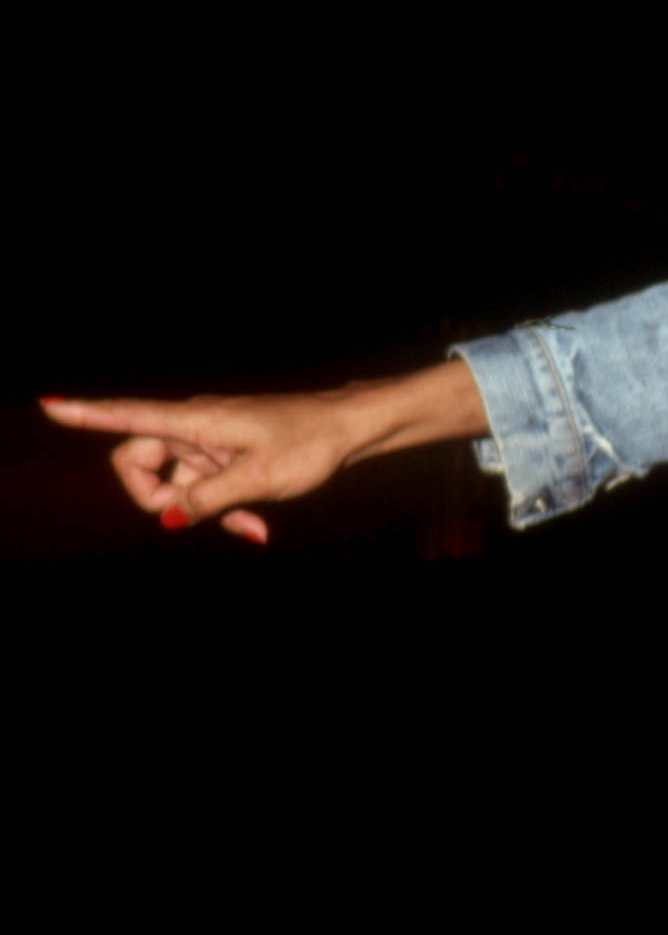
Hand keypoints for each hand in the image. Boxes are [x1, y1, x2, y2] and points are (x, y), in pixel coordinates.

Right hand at [40, 360, 489, 544]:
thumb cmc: (309, 442)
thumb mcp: (260, 478)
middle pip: (137, 461)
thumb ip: (208, 498)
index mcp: (195, 421)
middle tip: (192, 517)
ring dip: (199, 510)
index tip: (50, 406)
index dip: (87, 414)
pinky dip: (221, 508)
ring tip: (250, 524)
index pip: (129, 416)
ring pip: (177, 483)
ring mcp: (209, 442)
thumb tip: (166, 517)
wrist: (352, 429)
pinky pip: (205, 488)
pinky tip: (255, 528)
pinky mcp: (227, 456)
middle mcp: (194, 427)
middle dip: (155, 497)